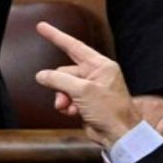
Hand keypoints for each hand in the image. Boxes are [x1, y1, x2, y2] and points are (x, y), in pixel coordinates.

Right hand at [34, 21, 142, 148]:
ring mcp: (90, 90)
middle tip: (63, 97)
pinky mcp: (86, 104)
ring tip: (69, 108)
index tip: (42, 27)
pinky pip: (68, 100)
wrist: (119, 135)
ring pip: (64, 87)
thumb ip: (59, 80)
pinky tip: (73, 114)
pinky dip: (67, 107)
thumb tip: (42, 75)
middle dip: (60, 85)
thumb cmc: (111, 111)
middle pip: (65, 71)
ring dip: (63, 99)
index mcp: (101, 66)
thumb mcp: (83, 91)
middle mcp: (96, 75)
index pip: (74, 46)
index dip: (56, 36)